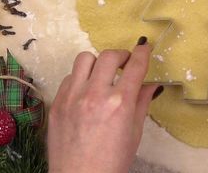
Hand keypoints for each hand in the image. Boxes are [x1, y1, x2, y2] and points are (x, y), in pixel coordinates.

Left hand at [48, 37, 159, 172]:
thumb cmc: (111, 163)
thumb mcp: (134, 134)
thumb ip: (141, 103)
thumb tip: (150, 85)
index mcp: (119, 103)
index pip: (134, 66)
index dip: (142, 52)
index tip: (143, 46)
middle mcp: (95, 95)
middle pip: (108, 56)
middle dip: (121, 55)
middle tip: (125, 62)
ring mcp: (72, 97)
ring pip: (84, 59)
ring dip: (97, 62)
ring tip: (103, 74)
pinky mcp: (57, 104)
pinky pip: (69, 77)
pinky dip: (80, 78)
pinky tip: (86, 91)